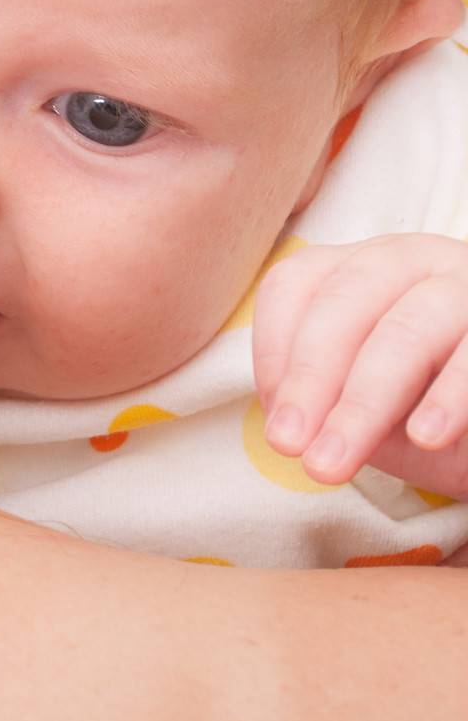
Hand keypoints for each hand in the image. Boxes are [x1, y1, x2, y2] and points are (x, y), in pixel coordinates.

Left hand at [253, 234, 467, 497]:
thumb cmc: (422, 402)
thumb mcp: (362, 399)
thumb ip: (321, 397)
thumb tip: (287, 424)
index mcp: (355, 266)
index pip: (293, 286)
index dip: (273, 353)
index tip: (276, 421)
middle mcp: (407, 259)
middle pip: (343, 305)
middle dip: (310, 381)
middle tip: (290, 447)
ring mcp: (463, 284)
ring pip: (405, 331)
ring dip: (364, 402)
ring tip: (336, 461)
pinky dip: (448, 398)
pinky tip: (425, 438)